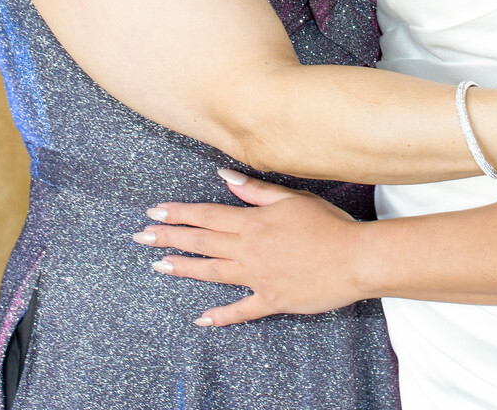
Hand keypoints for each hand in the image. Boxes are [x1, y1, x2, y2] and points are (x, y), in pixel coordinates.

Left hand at [133, 168, 364, 326]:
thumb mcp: (292, 199)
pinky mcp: (272, 300)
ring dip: (183, 269)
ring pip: (212, 273)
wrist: (355, 257)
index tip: (154, 211)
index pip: (207, 215)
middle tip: (141, 236)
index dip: (179, 213)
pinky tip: (201, 319)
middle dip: (169, 237)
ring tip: (158, 266)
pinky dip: (221, 315)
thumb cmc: (328, 224)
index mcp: (253, 222)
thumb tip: (225, 177)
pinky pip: (241, 310)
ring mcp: (258, 277)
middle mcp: (249, 249)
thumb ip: (255, 190)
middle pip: (202, 242)